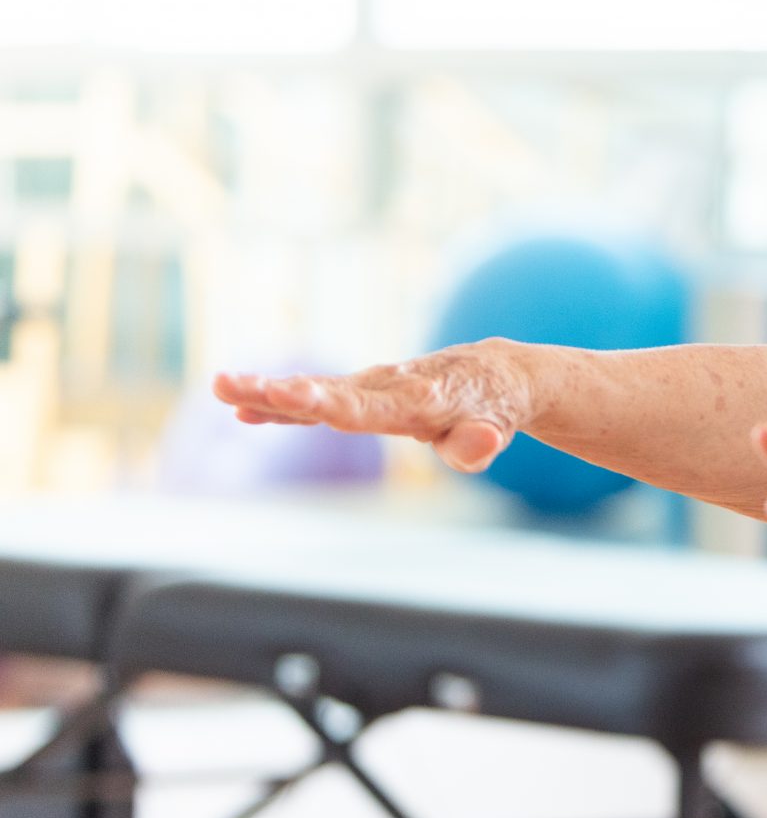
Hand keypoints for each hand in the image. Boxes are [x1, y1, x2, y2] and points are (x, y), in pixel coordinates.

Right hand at [212, 342, 532, 472]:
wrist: (494, 373)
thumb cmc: (491, 409)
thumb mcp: (494, 430)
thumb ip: (479, 444)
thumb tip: (479, 444)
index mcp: (417, 400)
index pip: (365, 406)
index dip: (325, 402)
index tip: (289, 393)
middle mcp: (387, 387)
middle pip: (326, 393)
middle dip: (278, 392)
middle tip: (228, 384)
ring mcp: (371, 387)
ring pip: (315, 391)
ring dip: (267, 391)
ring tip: (220, 386)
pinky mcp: (363, 393)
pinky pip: (318, 399)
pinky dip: (282, 403)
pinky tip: (241, 410)